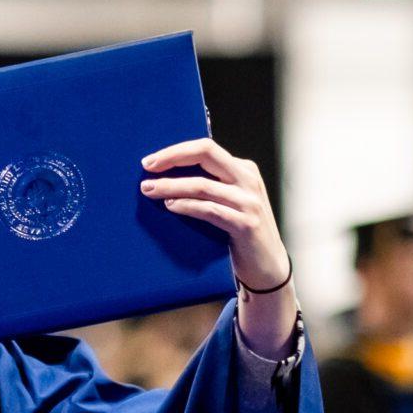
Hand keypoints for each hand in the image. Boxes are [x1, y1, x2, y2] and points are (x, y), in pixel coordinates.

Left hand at [140, 138, 288, 291]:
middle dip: (172, 158)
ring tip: (149, 190)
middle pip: (206, 155)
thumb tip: (165, 177)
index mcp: (243, 169)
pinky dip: (186, 206)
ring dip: (171, 186)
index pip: (206, 148)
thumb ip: (209, 185)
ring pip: (203, 185)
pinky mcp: (246, 224)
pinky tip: (170, 206)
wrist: (266, 263)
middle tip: (146, 168)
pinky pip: (209, 210)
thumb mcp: (228, 200)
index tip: (150, 161)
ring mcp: (249, 202)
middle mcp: (248, 180)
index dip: (176, 151)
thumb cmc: (238, 230)